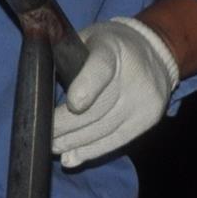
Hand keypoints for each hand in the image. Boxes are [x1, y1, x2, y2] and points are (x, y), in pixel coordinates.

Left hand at [50, 17, 180, 167]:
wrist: (156, 52)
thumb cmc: (109, 48)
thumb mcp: (88, 40)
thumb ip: (68, 62)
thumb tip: (41, 95)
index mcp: (112, 47)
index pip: (101, 68)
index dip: (87, 87)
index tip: (72, 104)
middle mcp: (134, 74)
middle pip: (98, 108)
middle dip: (66, 125)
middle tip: (44, 135)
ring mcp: (144, 99)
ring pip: (104, 129)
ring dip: (75, 142)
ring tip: (54, 147)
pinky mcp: (149, 118)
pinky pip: (117, 140)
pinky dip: (92, 151)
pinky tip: (74, 157)